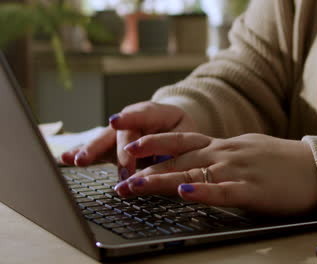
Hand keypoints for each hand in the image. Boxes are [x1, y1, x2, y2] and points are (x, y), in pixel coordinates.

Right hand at [60, 101, 196, 179]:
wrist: (173, 126)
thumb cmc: (181, 133)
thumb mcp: (187, 138)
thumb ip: (174, 149)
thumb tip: (163, 164)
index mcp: (159, 113)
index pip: (144, 113)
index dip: (130, 118)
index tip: (115, 121)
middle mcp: (135, 120)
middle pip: (122, 131)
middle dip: (116, 148)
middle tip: (117, 164)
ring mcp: (121, 132)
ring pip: (105, 138)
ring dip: (91, 149)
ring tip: (77, 159)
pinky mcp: (112, 145)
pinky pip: (97, 149)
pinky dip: (82, 153)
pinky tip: (65, 158)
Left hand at [115, 133, 316, 214]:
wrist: (316, 166)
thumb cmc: (282, 162)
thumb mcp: (247, 151)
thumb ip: (222, 157)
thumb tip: (200, 165)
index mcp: (224, 145)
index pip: (181, 142)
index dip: (153, 143)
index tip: (129, 146)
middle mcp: (226, 153)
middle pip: (179, 159)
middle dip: (146, 167)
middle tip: (119, 178)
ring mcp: (238, 169)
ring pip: (194, 173)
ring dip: (162, 180)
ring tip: (136, 186)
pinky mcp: (253, 189)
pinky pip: (224, 191)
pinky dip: (203, 192)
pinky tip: (185, 194)